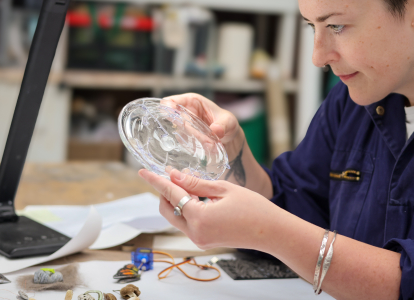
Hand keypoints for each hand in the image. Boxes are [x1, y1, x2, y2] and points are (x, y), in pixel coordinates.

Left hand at [139, 168, 278, 250]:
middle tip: (171, 175)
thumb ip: (195, 183)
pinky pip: (187, 223)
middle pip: (166, 210)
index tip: (142, 171)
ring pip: (175, 217)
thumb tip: (173, 175)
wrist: (271, 231)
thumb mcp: (223, 188)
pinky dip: (186, 209)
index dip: (155, 181)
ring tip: (188, 183)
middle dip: (164, 192)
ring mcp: (199, 240)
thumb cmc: (253, 207)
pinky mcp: (204, 241)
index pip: (170, 194)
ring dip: (176, 200)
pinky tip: (197, 196)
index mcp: (199, 217)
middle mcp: (195, 232)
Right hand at [162, 93, 241, 145]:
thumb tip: (215, 130)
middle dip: (188, 130)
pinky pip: (184, 144)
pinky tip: (207, 149)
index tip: (173, 115)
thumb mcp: (229, 121)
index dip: (168, 107)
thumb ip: (223, 125)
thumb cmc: (228, 124)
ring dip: (194, 140)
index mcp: (192, 102)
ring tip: (211, 145)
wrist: (230, 140)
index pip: (172, 101)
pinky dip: (195, 148)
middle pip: (175, 120)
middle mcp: (185, 114)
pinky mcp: (186, 140)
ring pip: (179, 134)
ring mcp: (184, 128)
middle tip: (205, 138)